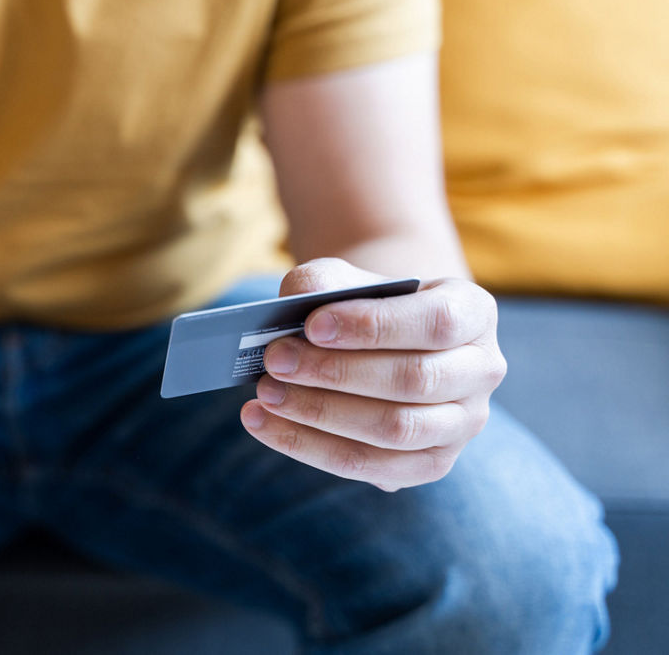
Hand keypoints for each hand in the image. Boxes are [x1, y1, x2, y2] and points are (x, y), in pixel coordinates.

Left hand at [240, 258, 506, 490]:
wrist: (381, 341)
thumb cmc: (360, 304)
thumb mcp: (344, 278)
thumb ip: (321, 284)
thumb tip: (292, 308)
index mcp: (473, 313)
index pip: (436, 322)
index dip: (374, 326)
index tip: (312, 325)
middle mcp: (481, 371)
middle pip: (414, 380)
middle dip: (335, 372)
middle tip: (273, 360)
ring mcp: (462, 424)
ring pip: (396, 430)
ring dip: (320, 413)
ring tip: (264, 393)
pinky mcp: (430, 464)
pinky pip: (370, 466)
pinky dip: (308, 446)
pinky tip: (263, 423)